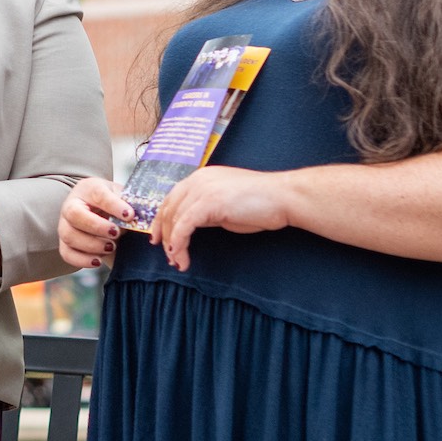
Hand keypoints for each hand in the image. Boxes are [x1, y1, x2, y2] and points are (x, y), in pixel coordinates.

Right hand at [57, 176, 133, 270]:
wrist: (100, 213)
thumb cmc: (113, 204)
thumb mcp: (122, 197)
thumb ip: (129, 205)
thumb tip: (137, 219)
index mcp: (88, 189)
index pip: (98, 194)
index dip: (114, 205)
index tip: (130, 215)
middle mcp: (71, 205)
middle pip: (74, 214)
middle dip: (96, 226)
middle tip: (116, 233)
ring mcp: (64, 224)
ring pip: (69, 236)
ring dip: (92, 245)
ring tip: (111, 247)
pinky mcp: (64, 243)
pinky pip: (67, 254)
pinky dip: (82, 259)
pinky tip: (98, 260)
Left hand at [147, 165, 293, 271]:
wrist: (283, 197)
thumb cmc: (261, 203)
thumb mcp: (224, 204)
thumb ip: (205, 210)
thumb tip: (190, 225)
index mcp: (201, 177)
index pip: (171, 199)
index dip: (162, 221)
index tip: (159, 239)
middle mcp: (197, 180)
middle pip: (169, 210)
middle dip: (165, 236)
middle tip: (170, 257)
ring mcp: (202, 189)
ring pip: (174, 220)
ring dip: (172, 245)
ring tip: (178, 262)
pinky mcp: (208, 202)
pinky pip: (184, 226)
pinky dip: (179, 243)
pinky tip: (182, 257)